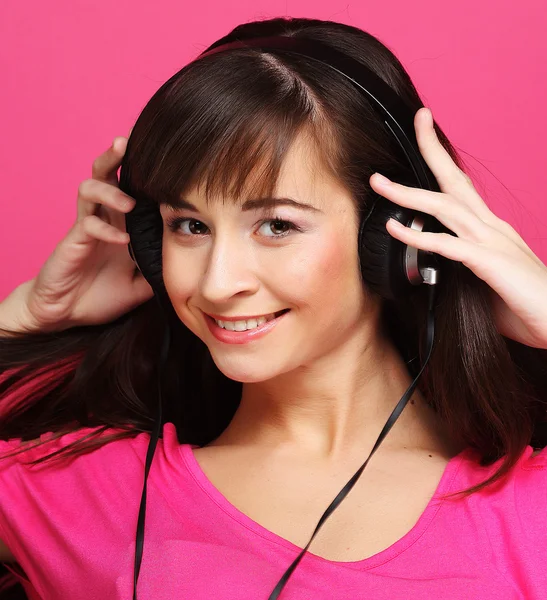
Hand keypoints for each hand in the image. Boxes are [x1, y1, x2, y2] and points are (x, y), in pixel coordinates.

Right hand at [21, 136, 153, 332]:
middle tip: (128, 142)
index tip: (166, 155)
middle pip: (106, 174)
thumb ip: (162, 271)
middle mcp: (105, 218)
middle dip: (116, 156)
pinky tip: (121, 240)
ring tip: (129, 203)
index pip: (133, 188)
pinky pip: (86, 225)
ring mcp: (87, 228)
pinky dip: (106, 230)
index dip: (144, 172)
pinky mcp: (73, 242)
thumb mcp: (143, 285)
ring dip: (111, 191)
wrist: (67, 314)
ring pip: (90, 189)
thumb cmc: (102, 295)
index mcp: (122, 223)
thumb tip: (193, 263)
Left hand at [370, 107, 546, 349]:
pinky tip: (395, 227)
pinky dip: (418, 235)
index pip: (462, 187)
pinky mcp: (490, 263)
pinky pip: (448, 245)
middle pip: (455, 182)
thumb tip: (433, 271)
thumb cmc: (526, 305)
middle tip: (418, 120)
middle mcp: (491, 228)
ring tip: (379, 182)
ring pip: (444, 207)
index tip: (427, 137)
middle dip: (432, 150)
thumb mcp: (488, 279)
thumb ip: (462, 268)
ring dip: (408, 193)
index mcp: (491, 229)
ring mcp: (491, 242)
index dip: (443, 162)